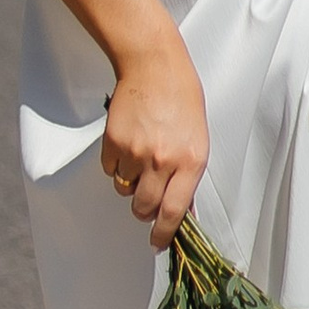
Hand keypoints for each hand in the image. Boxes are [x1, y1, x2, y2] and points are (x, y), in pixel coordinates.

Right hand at [102, 34, 208, 245]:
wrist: (154, 66)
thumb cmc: (182, 100)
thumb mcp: (198, 139)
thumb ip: (189, 176)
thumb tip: (182, 210)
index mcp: (191, 162)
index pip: (174, 213)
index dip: (163, 234)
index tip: (158, 243)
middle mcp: (163, 161)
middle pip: (143, 209)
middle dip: (143, 209)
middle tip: (146, 196)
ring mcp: (136, 152)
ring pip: (125, 190)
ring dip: (130, 182)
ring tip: (141, 155)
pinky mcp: (113, 143)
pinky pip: (110, 171)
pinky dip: (116, 165)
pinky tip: (128, 143)